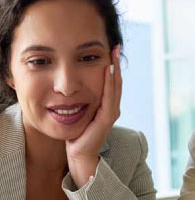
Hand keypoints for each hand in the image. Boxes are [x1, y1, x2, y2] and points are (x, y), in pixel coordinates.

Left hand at [66, 45, 121, 187]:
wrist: (79, 154)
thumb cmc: (77, 135)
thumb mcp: (80, 113)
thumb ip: (82, 101)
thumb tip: (72, 88)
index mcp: (107, 106)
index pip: (112, 82)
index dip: (113, 66)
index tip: (110, 50)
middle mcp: (112, 108)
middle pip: (117, 81)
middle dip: (116, 63)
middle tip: (116, 45)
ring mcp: (111, 113)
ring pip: (115, 86)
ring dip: (115, 69)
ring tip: (115, 53)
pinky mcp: (106, 118)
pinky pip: (109, 96)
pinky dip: (109, 82)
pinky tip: (108, 70)